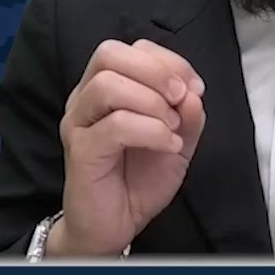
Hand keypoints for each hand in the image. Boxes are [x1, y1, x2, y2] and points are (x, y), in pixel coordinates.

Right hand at [48, 39, 205, 256]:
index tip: (195, 88)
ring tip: (174, 128)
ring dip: (152, 102)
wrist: (115, 226)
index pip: (132, 49)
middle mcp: (86, 99)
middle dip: (155, 70)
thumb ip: (188, 115)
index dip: (168, 60)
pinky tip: (169, 146)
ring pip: (108, 86)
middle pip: (109, 53)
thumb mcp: (178, 141)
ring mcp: (79, 123)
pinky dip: (151, 131)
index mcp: (107, 88)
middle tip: (181, 98)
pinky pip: (115, 126)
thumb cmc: (140, 180)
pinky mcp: (80, 150)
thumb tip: (193, 92)